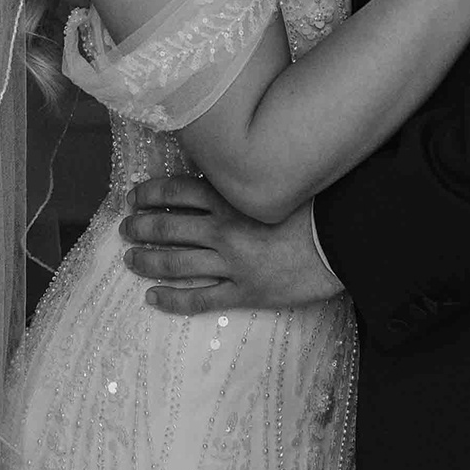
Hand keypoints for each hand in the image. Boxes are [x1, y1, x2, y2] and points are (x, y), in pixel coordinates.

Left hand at [121, 173, 343, 317]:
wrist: (344, 241)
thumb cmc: (317, 206)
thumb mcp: (279, 182)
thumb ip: (249, 179)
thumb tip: (226, 170)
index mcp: (232, 199)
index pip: (178, 190)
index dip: (151, 193)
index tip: (134, 195)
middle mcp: (224, 230)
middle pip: (169, 227)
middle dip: (142, 227)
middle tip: (125, 229)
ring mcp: (232, 264)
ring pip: (176, 264)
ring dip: (148, 260)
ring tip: (130, 259)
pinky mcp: (244, 293)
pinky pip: (199, 300)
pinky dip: (172, 300)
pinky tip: (152, 298)